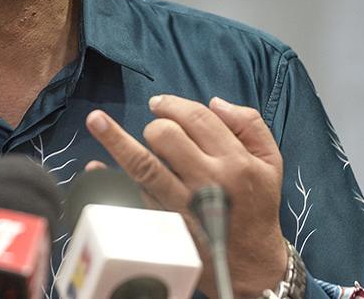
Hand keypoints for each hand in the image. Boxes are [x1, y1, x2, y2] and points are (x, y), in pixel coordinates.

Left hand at [85, 96, 287, 297]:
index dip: (173, 104)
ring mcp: (183, 203)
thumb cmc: (257, 205)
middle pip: (167, 135)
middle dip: (156, 124)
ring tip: (96, 120)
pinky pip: (133, 196)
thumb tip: (215, 102)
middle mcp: (208, 181)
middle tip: (155, 127)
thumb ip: (249, 124)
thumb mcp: (269, 162)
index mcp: (236, 161)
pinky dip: (111, 179)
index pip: (197, 118)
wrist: (251, 262)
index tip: (159, 102)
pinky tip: (94, 167)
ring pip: (143, 164)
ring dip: (116, 139)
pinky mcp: (166, 222)